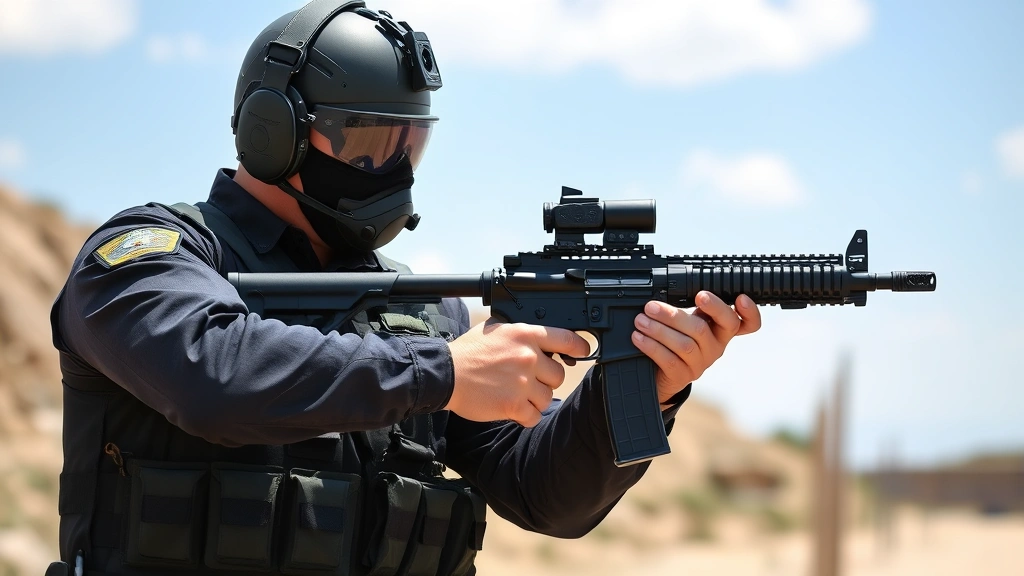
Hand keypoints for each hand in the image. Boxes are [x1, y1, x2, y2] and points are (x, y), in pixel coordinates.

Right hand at [445, 319, 590, 426]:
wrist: (446, 374)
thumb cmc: (468, 351)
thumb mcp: (496, 328)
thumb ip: (520, 332)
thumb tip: (539, 337)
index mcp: (526, 335)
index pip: (567, 339)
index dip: (580, 347)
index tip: (583, 352)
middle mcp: (528, 357)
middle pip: (559, 375)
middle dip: (546, 380)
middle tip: (527, 381)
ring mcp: (522, 382)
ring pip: (548, 397)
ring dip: (535, 399)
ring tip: (517, 395)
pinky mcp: (514, 405)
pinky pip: (534, 416)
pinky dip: (526, 416)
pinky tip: (514, 410)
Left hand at [632, 291, 760, 405]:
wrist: (661, 373)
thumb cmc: (675, 341)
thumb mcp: (687, 322)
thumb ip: (688, 308)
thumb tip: (664, 292)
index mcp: (720, 329)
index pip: (746, 323)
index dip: (750, 312)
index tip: (740, 298)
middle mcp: (716, 346)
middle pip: (703, 329)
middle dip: (674, 316)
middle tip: (652, 306)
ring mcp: (701, 363)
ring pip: (684, 345)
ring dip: (658, 330)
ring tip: (640, 320)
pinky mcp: (685, 376)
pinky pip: (669, 360)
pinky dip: (652, 346)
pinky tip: (639, 337)